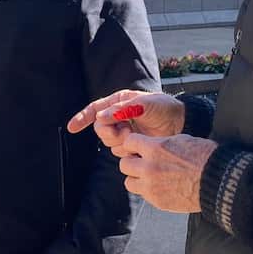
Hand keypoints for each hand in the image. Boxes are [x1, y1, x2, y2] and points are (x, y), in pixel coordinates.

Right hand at [66, 89, 184, 151]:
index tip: (72, 127)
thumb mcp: (145, 104)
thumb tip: (102, 116)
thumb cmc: (164, 108)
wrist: (180, 124)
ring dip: (121, 141)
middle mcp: (118, 116)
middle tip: (126, 131)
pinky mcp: (130, 144)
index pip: (95, 110)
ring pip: (109, 142)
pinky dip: (128, 149)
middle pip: (100, 129)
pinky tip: (139, 143)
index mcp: (119, 102)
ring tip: (136, 135)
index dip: (82, 118)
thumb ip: (123, 109)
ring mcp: (124, 131)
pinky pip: (120, 151)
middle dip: (110, 132)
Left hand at [114, 132, 216, 212]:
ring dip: (136, 178)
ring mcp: (151, 187)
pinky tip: (161, 186)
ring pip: (129, 182)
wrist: (218, 181)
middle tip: (142, 162)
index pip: (128, 143)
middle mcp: (149, 167)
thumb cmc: (205, 157)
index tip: (137, 147)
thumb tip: (150, 145)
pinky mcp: (157, 201)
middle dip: (133, 161)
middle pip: (124, 164)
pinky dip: (148, 190)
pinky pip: (143, 195)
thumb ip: (160, 144)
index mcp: (155, 148)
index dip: (133, 144)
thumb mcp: (181, 140)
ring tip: (149, 176)